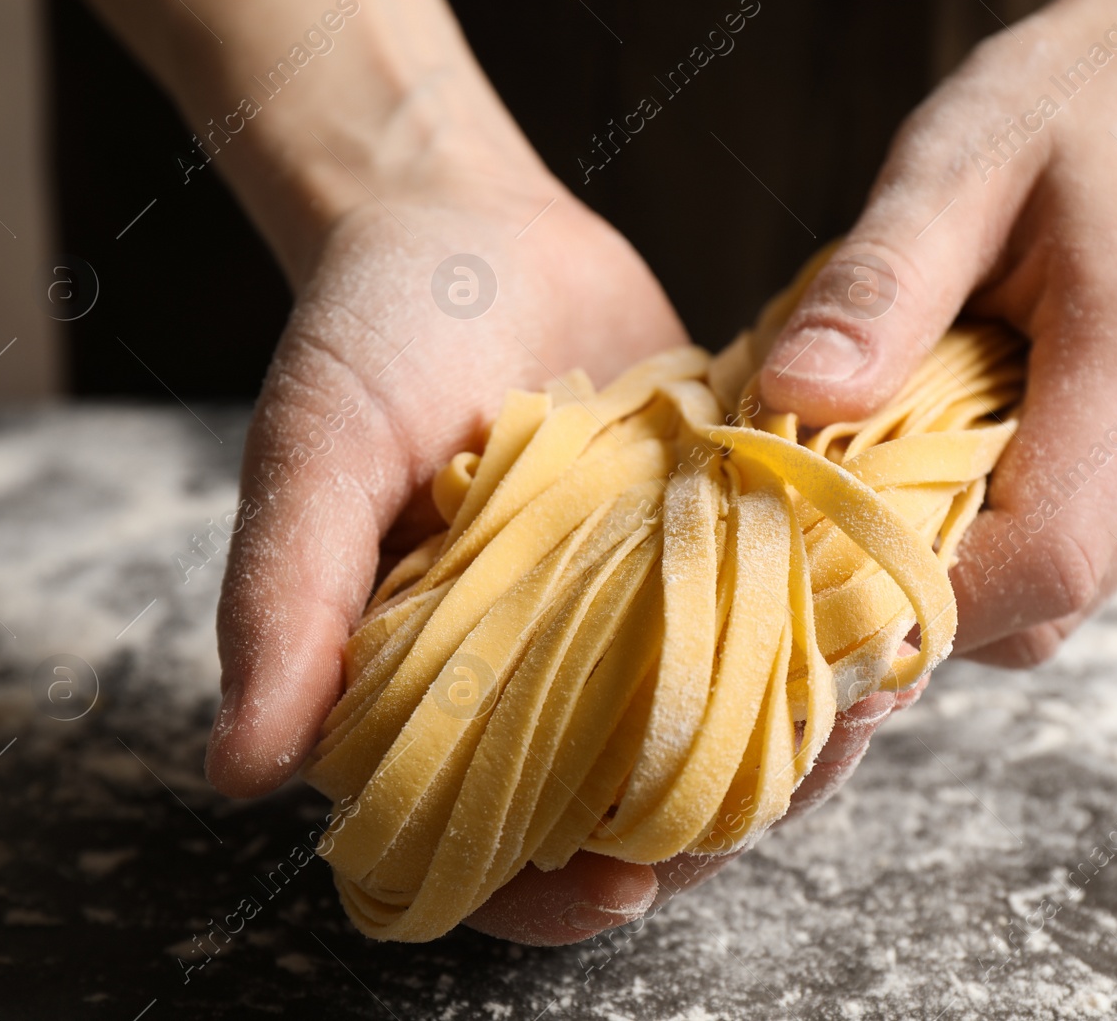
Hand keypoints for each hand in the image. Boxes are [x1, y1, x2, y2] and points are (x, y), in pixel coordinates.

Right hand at [206, 151, 924, 944]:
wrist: (470, 221)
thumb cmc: (368, 335)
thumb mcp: (315, 454)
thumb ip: (285, 603)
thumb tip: (240, 771)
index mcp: (425, 687)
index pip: (480, 844)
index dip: (543, 896)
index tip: (624, 890)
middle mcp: (536, 672)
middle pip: (625, 810)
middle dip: (711, 823)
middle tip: (798, 775)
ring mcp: (633, 613)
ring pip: (719, 735)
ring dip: (796, 741)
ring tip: (866, 705)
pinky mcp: (707, 546)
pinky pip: (774, 626)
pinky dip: (826, 640)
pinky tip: (877, 620)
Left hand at [757, 0, 1116, 664]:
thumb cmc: (1074, 101)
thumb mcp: (953, 166)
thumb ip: (876, 291)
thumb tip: (786, 402)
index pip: (1040, 561)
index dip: (916, 598)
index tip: (807, 574)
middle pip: (1047, 601)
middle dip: (920, 590)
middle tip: (816, 526)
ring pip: (1064, 589)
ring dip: (960, 563)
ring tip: (879, 475)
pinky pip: (1083, 543)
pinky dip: (1000, 531)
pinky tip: (943, 458)